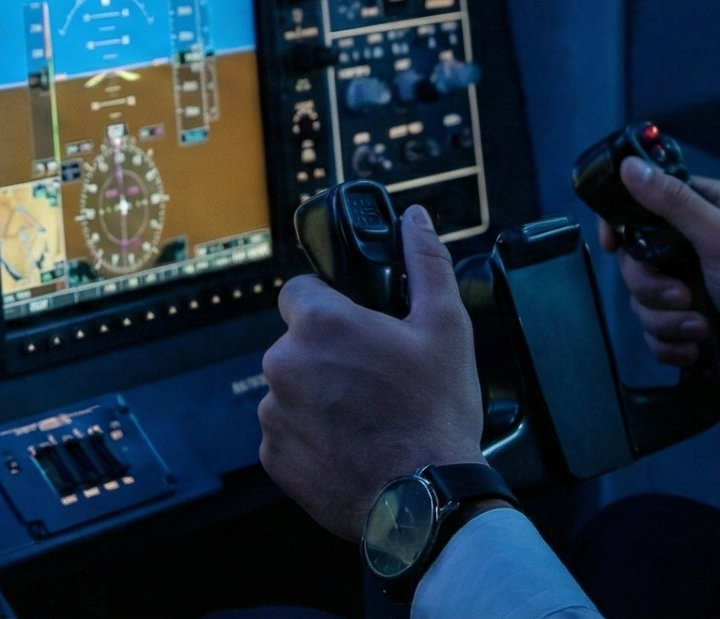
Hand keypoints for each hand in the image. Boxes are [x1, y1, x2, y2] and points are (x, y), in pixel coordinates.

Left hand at [258, 203, 484, 540]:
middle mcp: (284, 363)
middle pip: (298, 345)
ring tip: (367, 420)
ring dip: (319, 398)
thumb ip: (426, 264)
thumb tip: (418, 219)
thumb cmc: (435, 412)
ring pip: (292, 390)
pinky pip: (288, 434)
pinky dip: (312, 438)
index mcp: (320, 324)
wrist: (424, 500)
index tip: (358, 331)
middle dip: (329, 357)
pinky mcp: (273, 457)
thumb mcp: (446, 328)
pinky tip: (352, 447)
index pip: (300, 293)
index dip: (331, 308)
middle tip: (375, 381)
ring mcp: (274, 413)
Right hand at [601, 157, 719, 409]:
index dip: (621, 222)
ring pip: (642, 300)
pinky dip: (673, 343)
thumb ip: (672, 201)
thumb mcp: (719, 237)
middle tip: (682, 296)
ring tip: (701, 328)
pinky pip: (654, 332)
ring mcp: (689, 286)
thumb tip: (627, 165)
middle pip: (635, 259)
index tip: (613, 245)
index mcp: (703, 210)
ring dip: (668, 320)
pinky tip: (697, 348)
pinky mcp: (687, 323)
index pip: (644, 201)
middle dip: (652, 287)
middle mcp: (692, 244)